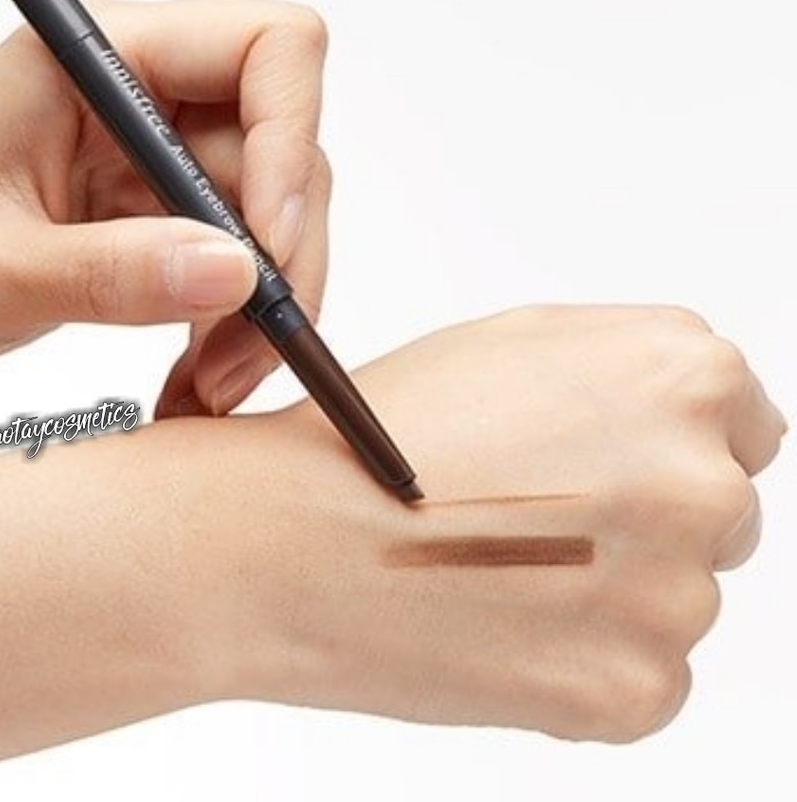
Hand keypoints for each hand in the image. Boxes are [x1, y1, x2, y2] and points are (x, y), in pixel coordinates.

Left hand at [0, 0, 329, 426]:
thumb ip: (115, 271)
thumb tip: (241, 273)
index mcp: (93, 57)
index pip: (265, 47)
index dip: (291, 139)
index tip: (267, 244)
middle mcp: (135, 96)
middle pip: (282, 150)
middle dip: (280, 259)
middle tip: (250, 350)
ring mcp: (147, 159)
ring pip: (264, 221)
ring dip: (258, 311)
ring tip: (209, 385)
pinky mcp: (147, 217)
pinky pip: (229, 265)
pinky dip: (228, 328)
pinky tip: (193, 379)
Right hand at [208, 305, 784, 740]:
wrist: (290, 538)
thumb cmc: (381, 434)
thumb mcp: (511, 345)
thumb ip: (622, 367)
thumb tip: (680, 418)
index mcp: (678, 375)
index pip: (741, 421)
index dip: (667, 443)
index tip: (616, 465)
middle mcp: (700, 480)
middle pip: (717, 510)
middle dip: (642, 518)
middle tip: (540, 524)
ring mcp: (675, 593)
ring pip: (673, 596)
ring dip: (606, 592)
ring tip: (498, 572)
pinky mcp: (636, 687)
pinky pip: (641, 674)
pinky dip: (581, 658)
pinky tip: (499, 625)